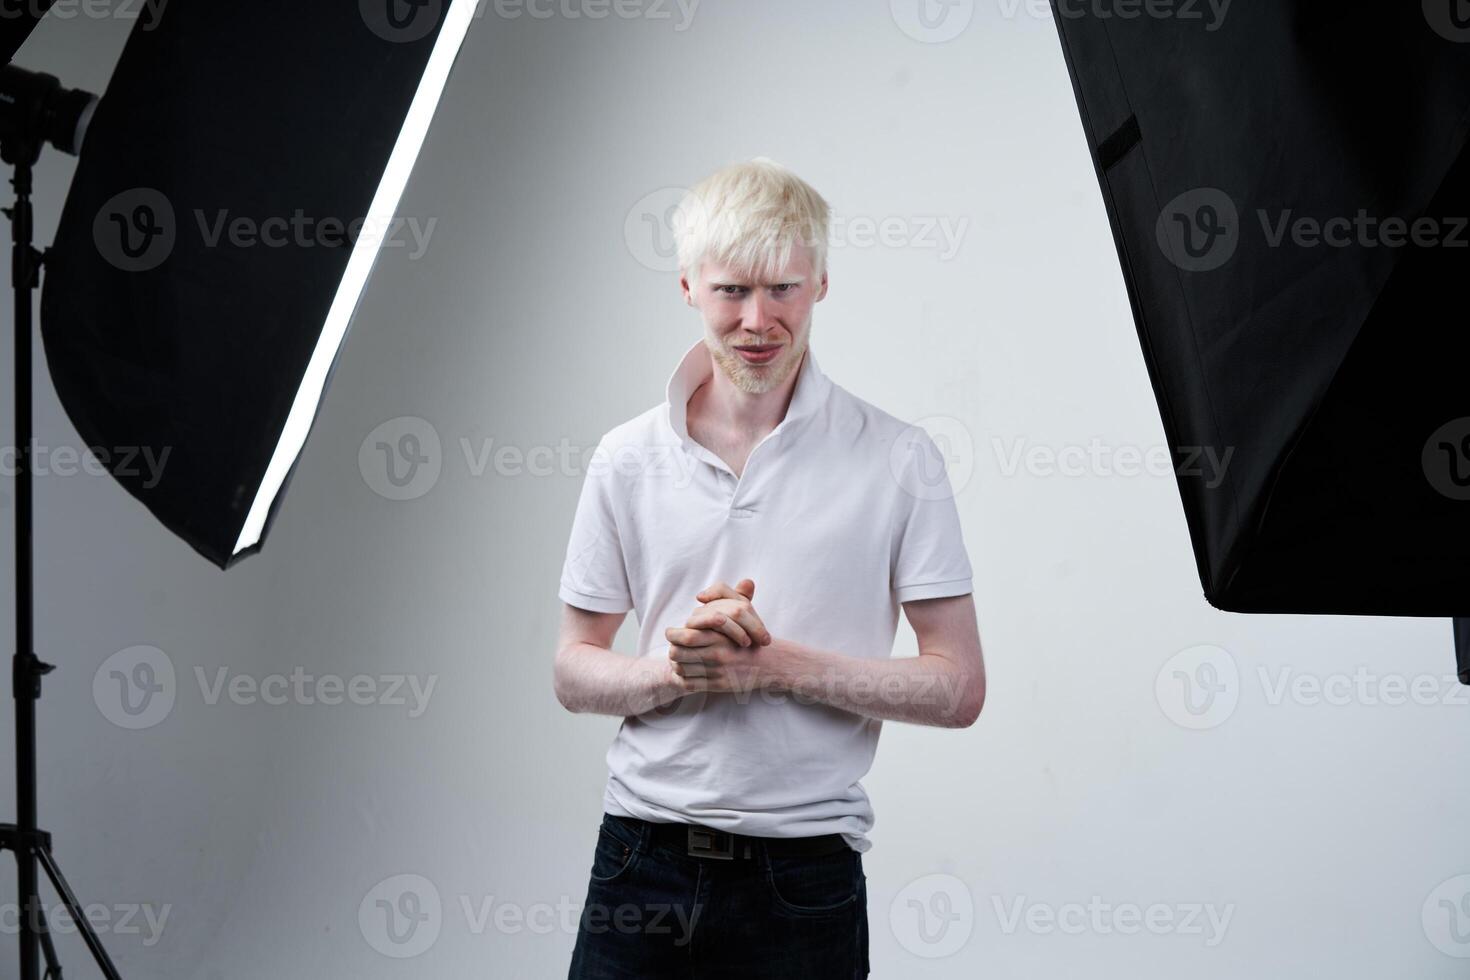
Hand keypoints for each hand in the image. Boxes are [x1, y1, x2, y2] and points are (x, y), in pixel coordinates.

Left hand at [660, 578, 775, 694]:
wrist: (771, 663)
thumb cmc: (752, 635)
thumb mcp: (743, 608)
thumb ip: (722, 594)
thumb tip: (700, 596)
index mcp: (719, 635)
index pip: (685, 636)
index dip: (672, 634)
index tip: (671, 632)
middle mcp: (717, 654)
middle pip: (678, 653)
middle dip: (671, 650)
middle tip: (672, 647)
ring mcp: (717, 671)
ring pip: (682, 669)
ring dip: (676, 664)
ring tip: (679, 660)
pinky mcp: (718, 685)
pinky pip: (690, 684)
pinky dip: (684, 679)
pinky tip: (687, 673)